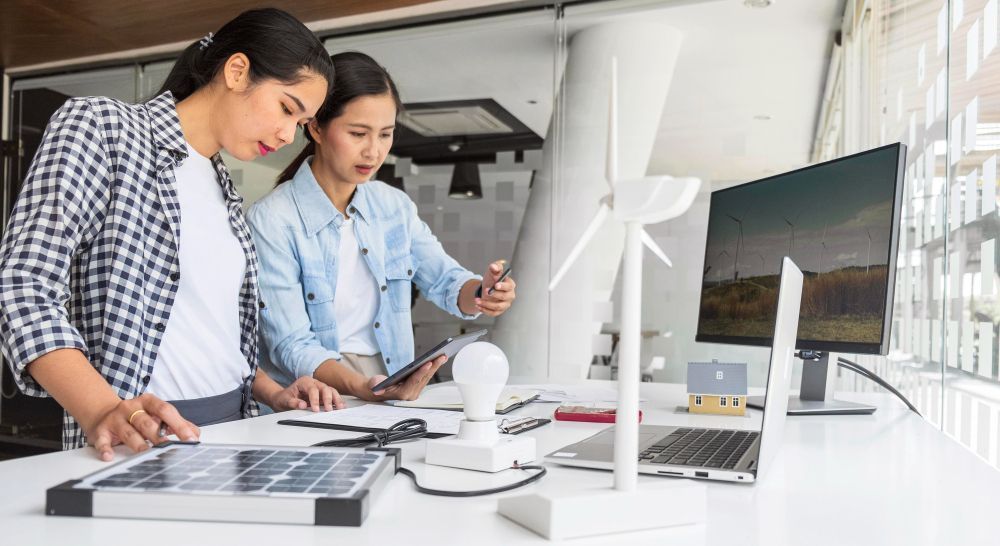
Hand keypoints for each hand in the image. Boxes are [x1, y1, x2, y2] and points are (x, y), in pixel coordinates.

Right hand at [85, 394, 199, 461]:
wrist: (104, 413)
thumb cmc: (136, 416)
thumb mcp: (155, 415)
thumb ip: (174, 424)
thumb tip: (195, 433)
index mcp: (148, 401)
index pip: (166, 410)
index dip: (179, 424)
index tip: (190, 438)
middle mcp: (131, 407)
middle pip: (147, 422)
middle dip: (159, 436)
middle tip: (170, 449)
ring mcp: (115, 419)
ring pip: (129, 432)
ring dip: (139, 444)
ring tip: (147, 453)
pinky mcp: (101, 430)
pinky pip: (103, 440)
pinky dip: (105, 448)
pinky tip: (109, 456)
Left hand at [271, 376, 343, 411]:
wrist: (283, 399)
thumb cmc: (284, 398)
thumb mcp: (284, 401)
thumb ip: (293, 402)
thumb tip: (302, 405)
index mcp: (304, 382)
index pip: (312, 389)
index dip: (315, 399)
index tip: (315, 409)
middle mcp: (313, 383)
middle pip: (324, 388)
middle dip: (328, 399)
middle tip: (329, 410)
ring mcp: (319, 388)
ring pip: (330, 390)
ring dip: (336, 399)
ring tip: (340, 407)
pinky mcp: (322, 394)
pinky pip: (332, 396)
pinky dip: (337, 400)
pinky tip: (341, 406)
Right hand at [366, 355, 446, 400]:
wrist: (377, 392)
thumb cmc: (375, 387)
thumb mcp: (373, 385)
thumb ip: (375, 385)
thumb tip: (376, 387)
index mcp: (402, 394)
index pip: (414, 381)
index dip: (421, 372)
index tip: (428, 363)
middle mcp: (411, 395)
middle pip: (424, 378)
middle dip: (433, 366)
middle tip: (441, 356)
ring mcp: (415, 391)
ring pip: (427, 377)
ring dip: (435, 366)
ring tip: (442, 356)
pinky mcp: (418, 387)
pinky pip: (427, 377)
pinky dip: (433, 368)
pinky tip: (439, 360)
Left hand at [477, 260, 515, 316]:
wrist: (487, 287)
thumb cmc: (493, 278)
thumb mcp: (493, 271)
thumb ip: (494, 267)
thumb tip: (494, 266)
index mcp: (510, 285)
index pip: (509, 286)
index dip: (503, 286)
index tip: (495, 285)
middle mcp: (510, 295)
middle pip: (504, 297)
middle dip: (494, 295)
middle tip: (485, 291)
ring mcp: (505, 304)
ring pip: (498, 307)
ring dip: (486, 304)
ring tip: (476, 300)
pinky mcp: (500, 311)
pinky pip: (493, 313)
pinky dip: (485, 310)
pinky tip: (478, 306)